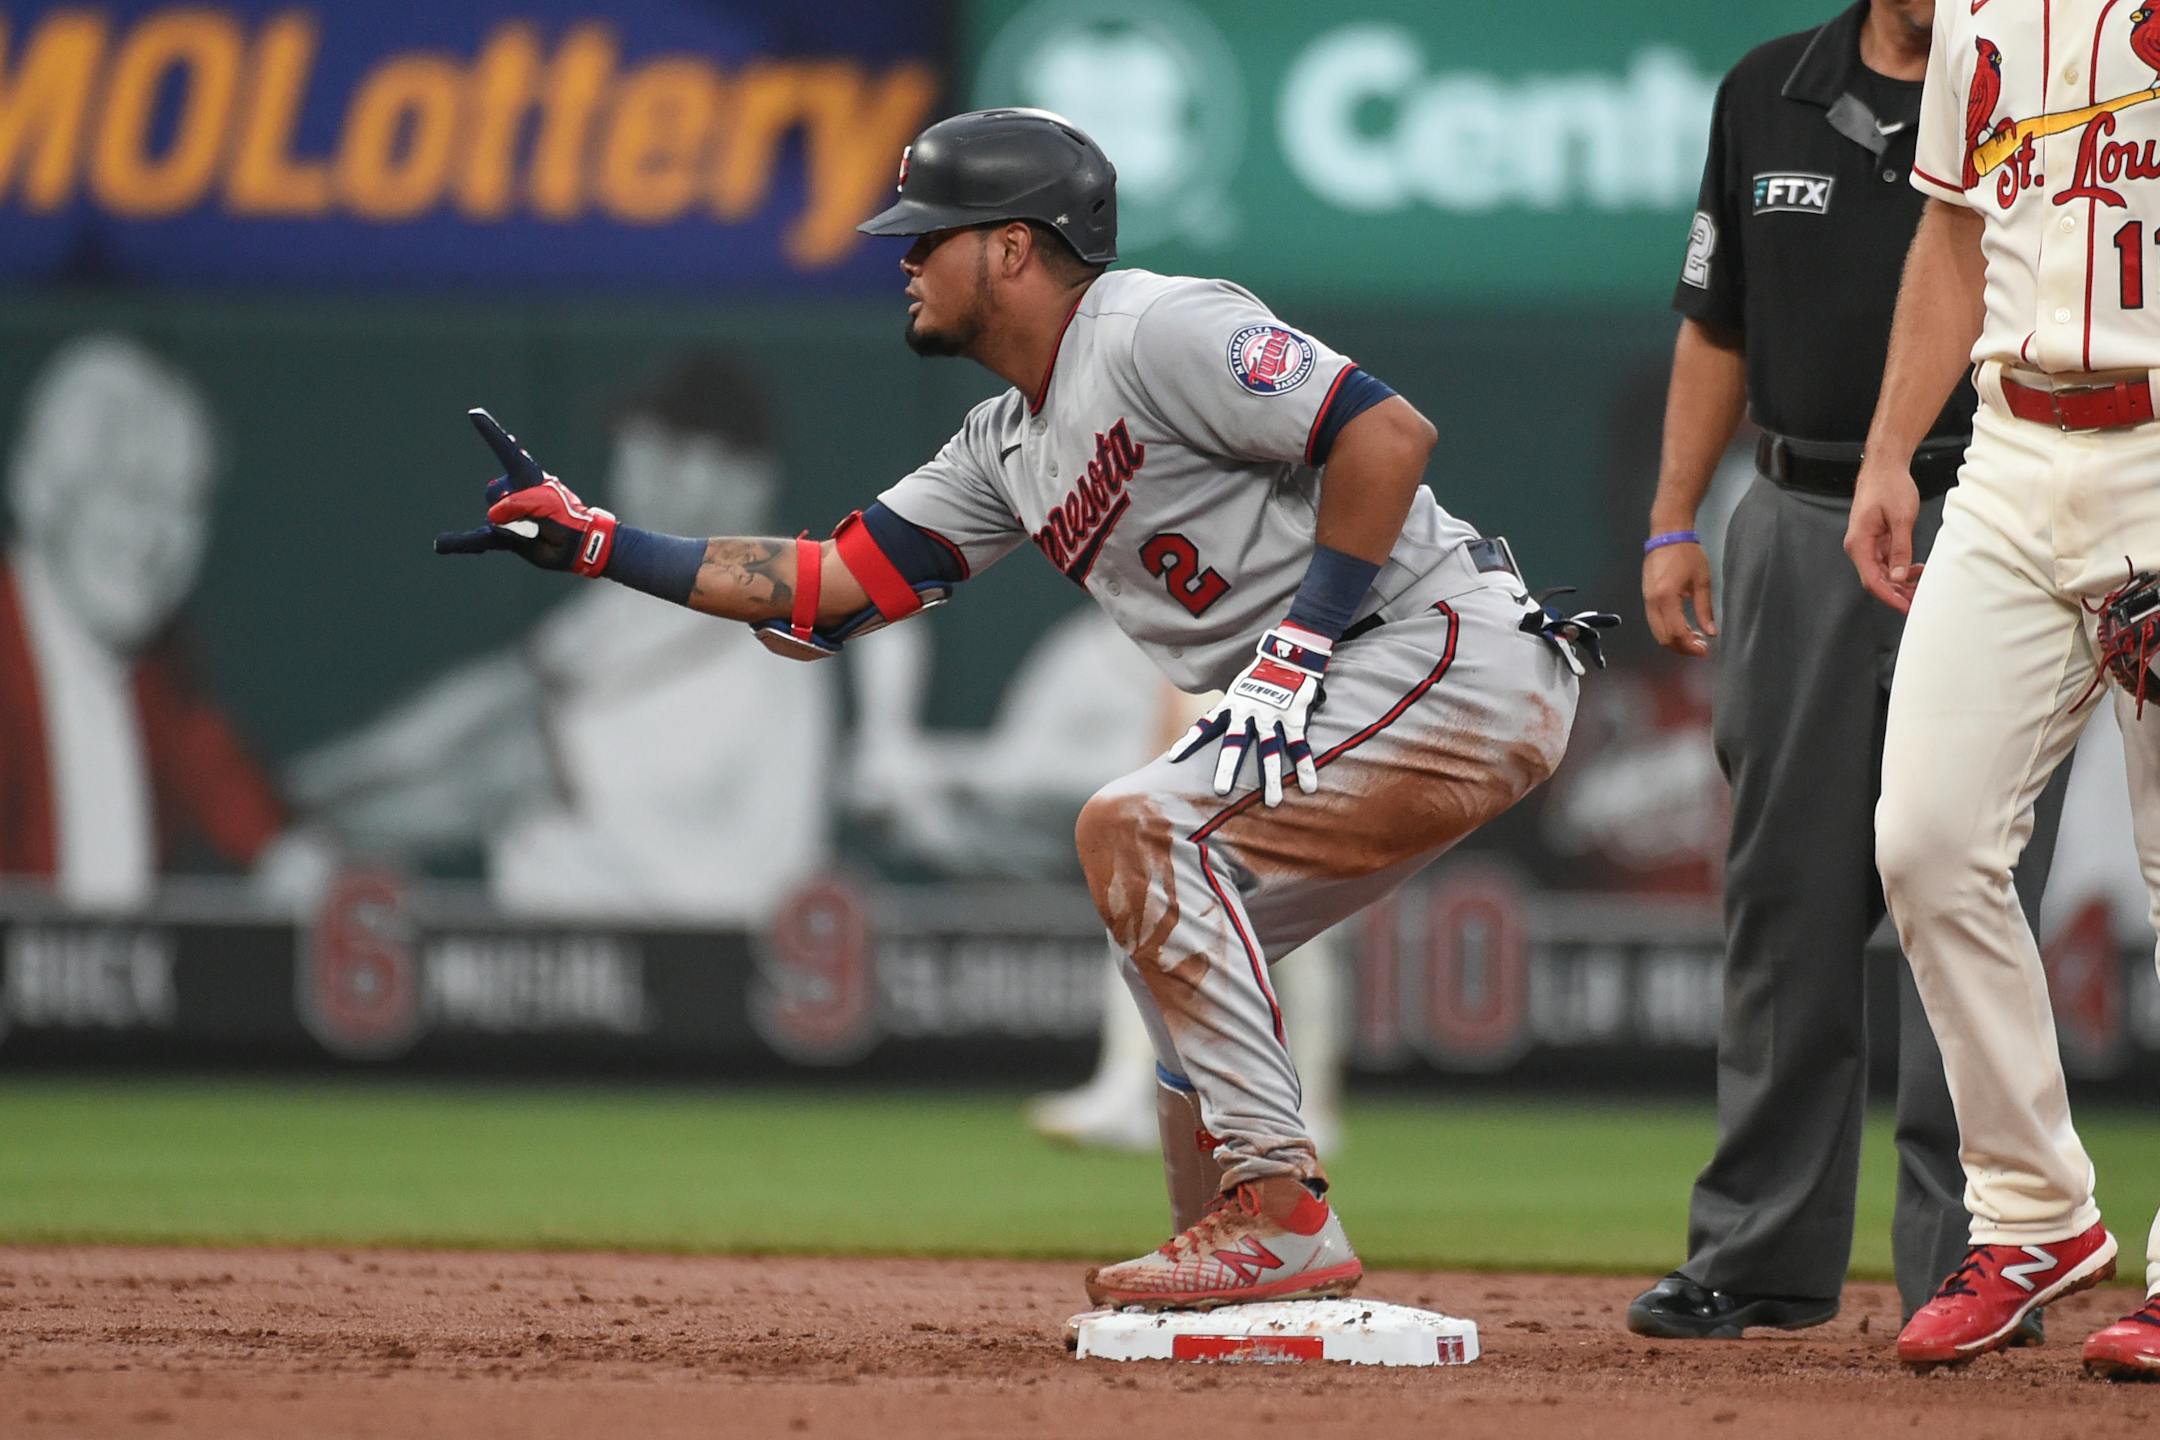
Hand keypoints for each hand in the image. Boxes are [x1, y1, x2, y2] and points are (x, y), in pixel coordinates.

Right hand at [433, 408, 616, 575]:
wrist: (577, 545)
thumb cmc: (565, 516)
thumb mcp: (543, 502)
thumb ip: (516, 504)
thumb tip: (493, 518)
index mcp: (525, 476)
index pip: (504, 449)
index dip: (489, 432)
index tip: (474, 414)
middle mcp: (512, 492)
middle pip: (494, 492)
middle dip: (514, 504)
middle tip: (541, 515)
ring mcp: (506, 514)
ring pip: (493, 518)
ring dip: (514, 526)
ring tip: (535, 530)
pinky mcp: (503, 537)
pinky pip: (475, 539)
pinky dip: (458, 543)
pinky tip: (440, 545)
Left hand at [1172, 625, 1327, 805]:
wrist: (1289, 652)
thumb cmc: (1262, 673)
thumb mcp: (1239, 687)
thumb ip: (1230, 707)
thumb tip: (1214, 722)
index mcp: (1231, 705)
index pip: (1204, 725)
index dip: (1188, 742)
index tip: (1172, 758)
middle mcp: (1248, 712)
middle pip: (1236, 743)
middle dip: (1228, 767)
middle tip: (1221, 791)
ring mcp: (1271, 715)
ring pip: (1270, 750)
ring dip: (1272, 777)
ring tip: (1273, 802)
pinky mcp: (1293, 716)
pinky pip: (1299, 745)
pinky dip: (1304, 766)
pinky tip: (1308, 786)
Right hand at [1642, 537, 1714, 655]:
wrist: (1667, 536)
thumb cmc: (1687, 554)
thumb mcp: (1702, 582)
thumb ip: (1705, 610)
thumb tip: (1711, 632)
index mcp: (1667, 597)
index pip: (1676, 632)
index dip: (1690, 646)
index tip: (1704, 649)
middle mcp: (1653, 602)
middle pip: (1663, 637)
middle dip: (1681, 648)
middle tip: (1700, 648)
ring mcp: (1647, 601)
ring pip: (1657, 632)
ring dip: (1674, 640)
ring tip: (1693, 639)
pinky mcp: (1646, 598)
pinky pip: (1654, 622)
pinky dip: (1667, 630)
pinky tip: (1683, 627)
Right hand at [1845, 459, 1923, 612]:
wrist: (1884, 466)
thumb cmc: (1890, 487)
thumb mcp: (1901, 519)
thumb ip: (1900, 550)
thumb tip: (1898, 576)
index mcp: (1859, 543)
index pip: (1872, 580)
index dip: (1890, 597)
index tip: (1907, 607)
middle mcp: (1859, 546)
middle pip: (1876, 579)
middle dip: (1898, 592)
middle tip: (1921, 599)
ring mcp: (1866, 543)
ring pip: (1882, 572)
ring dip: (1901, 581)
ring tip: (1923, 584)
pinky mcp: (1874, 539)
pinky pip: (1885, 561)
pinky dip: (1900, 568)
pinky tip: (1917, 569)